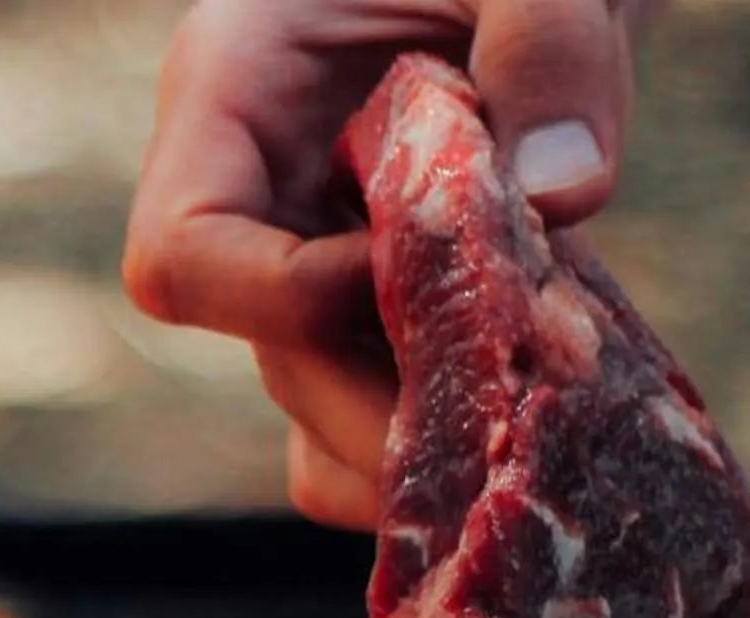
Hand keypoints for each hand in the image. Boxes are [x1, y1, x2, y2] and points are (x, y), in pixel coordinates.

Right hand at [121, 0, 640, 529]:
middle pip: (274, 359)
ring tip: (543, 429)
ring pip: (324, 412)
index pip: (183, 256)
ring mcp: (320, 258)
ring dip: (427, 443)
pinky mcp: (387, 304)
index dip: (287, 300)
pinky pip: (379, 418)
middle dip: (389, 405)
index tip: (422, 275)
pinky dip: (453, 444)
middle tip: (519, 427)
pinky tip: (548, 415)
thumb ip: (551, 39)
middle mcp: (261, 193)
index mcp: (234, 90)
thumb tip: (566, 193)